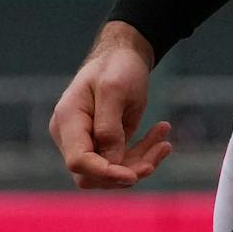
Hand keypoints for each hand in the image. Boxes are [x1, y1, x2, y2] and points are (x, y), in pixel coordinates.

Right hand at [49, 22, 173, 188]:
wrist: (124, 56)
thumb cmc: (117, 67)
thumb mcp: (115, 90)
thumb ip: (109, 127)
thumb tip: (111, 163)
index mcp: (68, 120)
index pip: (78, 160)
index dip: (104, 172)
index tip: (134, 175)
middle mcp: (71, 136)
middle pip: (92, 175)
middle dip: (125, 172)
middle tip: (154, 160)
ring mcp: (86, 142)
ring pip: (110, 173)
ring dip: (140, 164)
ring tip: (164, 144)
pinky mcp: (103, 144)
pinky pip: (122, 163)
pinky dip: (143, 155)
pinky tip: (161, 138)